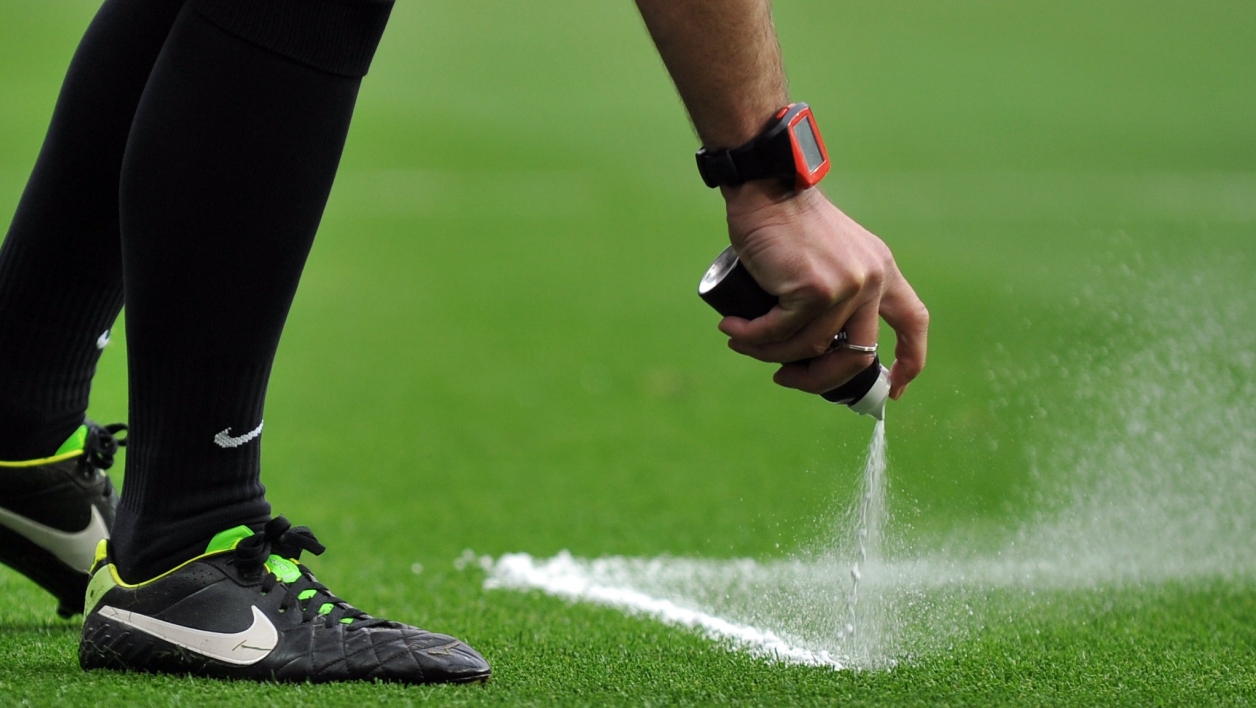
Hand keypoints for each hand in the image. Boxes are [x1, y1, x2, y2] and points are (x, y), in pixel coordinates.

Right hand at [717, 182, 928, 399]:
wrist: (766, 187)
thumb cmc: (786, 224)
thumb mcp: (828, 257)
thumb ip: (835, 292)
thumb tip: (815, 352)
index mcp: (882, 270)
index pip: (912, 320)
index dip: (910, 360)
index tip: (894, 388)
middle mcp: (872, 279)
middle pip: (859, 355)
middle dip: (821, 380)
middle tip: (787, 378)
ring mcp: (846, 285)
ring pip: (811, 348)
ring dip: (770, 354)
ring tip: (742, 342)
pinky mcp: (814, 289)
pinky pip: (782, 333)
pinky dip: (752, 338)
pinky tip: (734, 331)